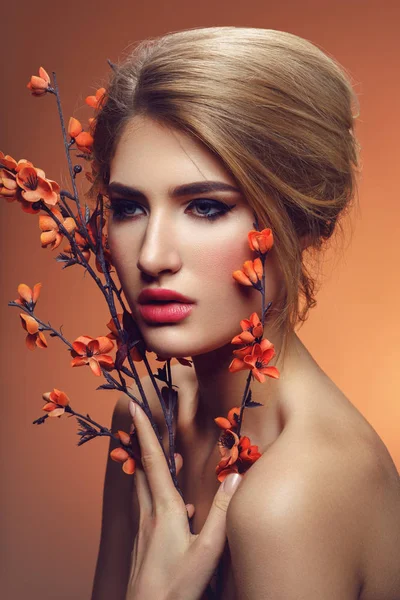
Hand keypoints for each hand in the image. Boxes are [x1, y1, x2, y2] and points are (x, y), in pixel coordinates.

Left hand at [125, 400, 242, 599]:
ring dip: (152, 469)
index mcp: (164, 509)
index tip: (135, 408)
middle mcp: (149, 514)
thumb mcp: (207, 550)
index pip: (152, 461)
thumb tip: (234, 475)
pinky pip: (149, 509)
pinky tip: (178, 510)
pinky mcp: (142, 543)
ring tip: (168, 459)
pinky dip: (159, 496)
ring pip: (144, 488)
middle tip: (149, 426)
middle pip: (143, 470)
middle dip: (146, 445)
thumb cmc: (176, 587)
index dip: (145, 432)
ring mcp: (143, 529)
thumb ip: (222, 513)